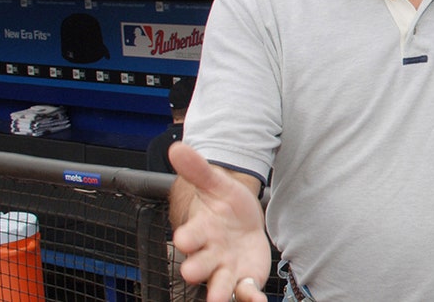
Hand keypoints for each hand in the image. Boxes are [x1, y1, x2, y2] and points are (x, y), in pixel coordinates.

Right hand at [168, 143, 269, 301]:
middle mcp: (209, 254)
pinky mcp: (244, 279)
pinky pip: (245, 293)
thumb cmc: (225, 205)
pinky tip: (256, 299)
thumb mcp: (217, 184)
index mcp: (200, 231)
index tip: (183, 239)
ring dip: (219, 292)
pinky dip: (250, 298)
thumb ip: (199, 169)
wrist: (243, 221)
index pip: (188, 235)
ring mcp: (226, 269)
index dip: (185, 238)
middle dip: (196, 269)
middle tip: (193, 273)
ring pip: (219, 284)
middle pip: (199, 264)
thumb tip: (177, 147)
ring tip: (220, 297)